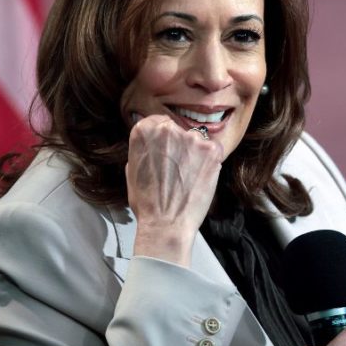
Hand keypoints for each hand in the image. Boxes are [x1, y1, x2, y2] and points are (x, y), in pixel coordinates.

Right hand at [126, 114, 223, 266]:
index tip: (166, 150)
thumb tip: (152, 144)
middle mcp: (167, 129)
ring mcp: (191, 138)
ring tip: (188, 176)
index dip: (164, 138)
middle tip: (177, 168)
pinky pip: (213, 149)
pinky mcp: (211, 149)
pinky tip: (200, 178)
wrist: (166, 223)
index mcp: (144, 130)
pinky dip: (210, 162)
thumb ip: (143, 149)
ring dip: (195, 154)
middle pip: (179, 129)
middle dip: (180, 145)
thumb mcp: (131, 169)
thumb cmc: (146, 202)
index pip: (159, 121)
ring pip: (196, 140)